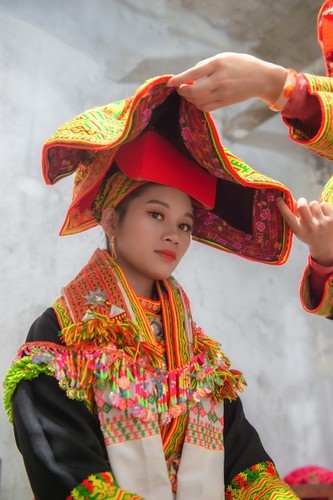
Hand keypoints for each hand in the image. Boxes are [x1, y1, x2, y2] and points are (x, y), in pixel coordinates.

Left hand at [167, 52, 287, 111]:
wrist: (261, 78)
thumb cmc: (241, 64)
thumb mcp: (224, 57)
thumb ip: (206, 64)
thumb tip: (191, 74)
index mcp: (218, 64)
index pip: (193, 73)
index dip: (179, 79)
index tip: (169, 83)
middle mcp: (219, 79)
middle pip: (194, 91)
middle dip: (183, 91)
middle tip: (180, 88)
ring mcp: (223, 93)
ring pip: (198, 101)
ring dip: (190, 99)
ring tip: (189, 92)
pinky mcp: (225, 102)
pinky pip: (206, 108)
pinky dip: (198, 105)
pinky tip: (198, 100)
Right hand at [277, 197, 332, 266]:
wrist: (325, 247)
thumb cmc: (309, 235)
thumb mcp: (299, 230)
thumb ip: (295, 217)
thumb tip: (291, 199)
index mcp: (300, 230)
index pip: (288, 216)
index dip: (282, 207)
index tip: (279, 199)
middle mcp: (311, 227)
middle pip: (302, 205)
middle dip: (302, 201)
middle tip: (302, 203)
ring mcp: (323, 223)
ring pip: (314, 203)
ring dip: (314, 207)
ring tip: (316, 214)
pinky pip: (324, 204)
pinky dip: (323, 208)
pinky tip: (324, 215)